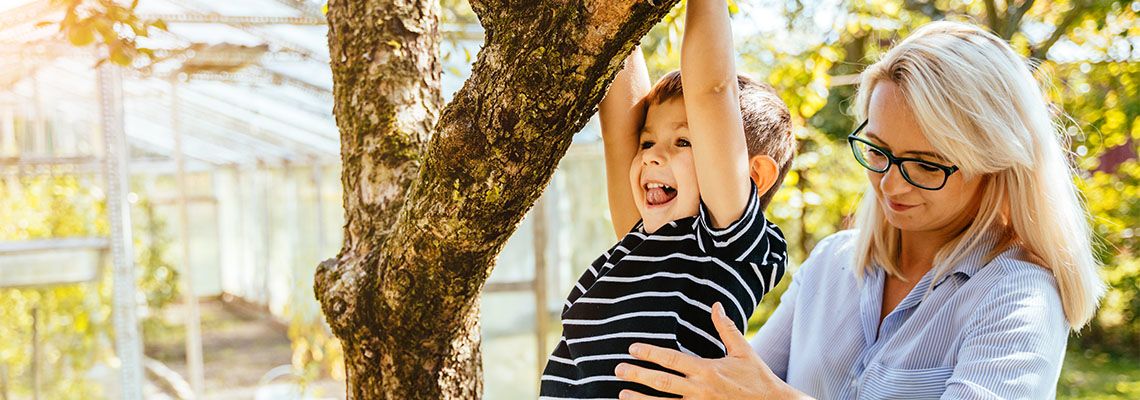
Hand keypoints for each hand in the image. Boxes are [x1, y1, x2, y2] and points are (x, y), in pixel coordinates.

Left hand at [614, 303, 809, 399]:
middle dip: (637, 375)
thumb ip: (726, 329)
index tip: (632, 348)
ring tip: (622, 394)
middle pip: (661, 382)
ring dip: (641, 399)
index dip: (650, 353)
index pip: (672, 360)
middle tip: (617, 369)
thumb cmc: (757, 378)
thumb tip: (716, 305)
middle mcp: (700, 390)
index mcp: (707, 370)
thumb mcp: (744, 350)